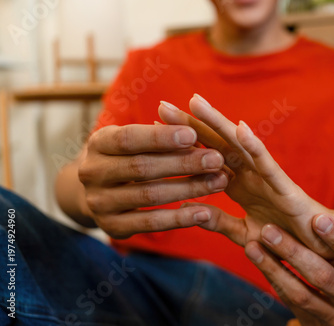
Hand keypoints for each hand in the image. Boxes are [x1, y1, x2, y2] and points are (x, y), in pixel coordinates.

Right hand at [77, 122, 228, 238]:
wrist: (101, 191)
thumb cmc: (129, 157)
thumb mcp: (137, 141)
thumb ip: (161, 134)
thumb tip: (194, 129)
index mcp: (98, 144)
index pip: (129, 139)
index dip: (161, 137)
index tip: (193, 134)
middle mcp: (92, 173)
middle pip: (142, 168)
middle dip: (183, 163)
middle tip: (217, 160)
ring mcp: (99, 202)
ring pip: (149, 196)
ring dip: (188, 188)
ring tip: (219, 182)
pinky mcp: (111, 227)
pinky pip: (150, 223)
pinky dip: (179, 218)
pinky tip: (204, 212)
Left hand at [159, 95, 333, 256]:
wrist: (318, 253)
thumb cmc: (283, 239)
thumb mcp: (243, 232)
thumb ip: (220, 221)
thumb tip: (192, 209)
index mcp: (237, 184)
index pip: (205, 158)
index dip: (182, 143)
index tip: (153, 128)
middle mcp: (249, 175)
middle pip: (216, 144)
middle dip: (191, 126)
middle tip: (162, 105)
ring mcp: (266, 178)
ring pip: (240, 146)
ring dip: (218, 123)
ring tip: (195, 102)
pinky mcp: (285, 188)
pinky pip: (268, 165)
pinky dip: (255, 146)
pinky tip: (239, 128)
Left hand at [246, 214, 333, 325]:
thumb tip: (314, 212)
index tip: (317, 217)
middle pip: (323, 277)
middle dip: (293, 252)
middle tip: (269, 230)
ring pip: (300, 294)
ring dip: (273, 268)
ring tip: (253, 246)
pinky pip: (289, 303)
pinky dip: (273, 280)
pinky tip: (259, 261)